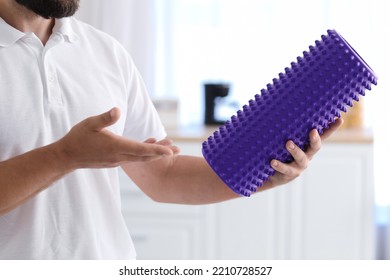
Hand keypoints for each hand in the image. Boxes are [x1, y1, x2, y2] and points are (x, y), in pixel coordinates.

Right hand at [54, 107, 176, 168]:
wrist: (67, 157)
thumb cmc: (78, 138)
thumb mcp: (90, 124)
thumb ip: (105, 118)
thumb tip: (117, 109)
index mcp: (116, 147)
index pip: (141, 149)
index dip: (157, 150)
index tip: (171, 151)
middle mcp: (119, 157)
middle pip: (145, 156)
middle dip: (162, 153)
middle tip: (178, 150)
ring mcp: (117, 161)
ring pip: (141, 158)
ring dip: (154, 154)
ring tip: (169, 150)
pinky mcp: (114, 162)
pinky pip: (133, 158)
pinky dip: (144, 154)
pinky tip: (148, 146)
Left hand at [267, 118, 343, 186]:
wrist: (272, 175)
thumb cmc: (280, 153)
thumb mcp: (284, 141)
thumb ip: (286, 130)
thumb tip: (279, 108)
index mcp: (308, 146)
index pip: (322, 136)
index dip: (331, 129)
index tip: (340, 119)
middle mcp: (307, 156)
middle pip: (315, 147)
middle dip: (315, 139)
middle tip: (313, 131)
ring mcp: (299, 166)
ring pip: (301, 158)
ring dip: (295, 150)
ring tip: (288, 143)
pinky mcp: (289, 174)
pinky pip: (285, 170)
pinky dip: (279, 165)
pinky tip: (273, 161)